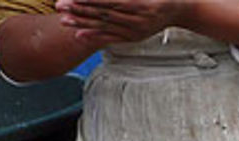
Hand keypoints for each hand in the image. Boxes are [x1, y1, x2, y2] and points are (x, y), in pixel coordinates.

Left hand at [55, 0, 182, 44]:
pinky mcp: (134, 37)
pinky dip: (95, 37)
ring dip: (82, 23)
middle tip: (60, 5)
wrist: (178, 9)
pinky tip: (80, 35)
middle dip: (79, 9)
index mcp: (139, 3)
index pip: (108, 1)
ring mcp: (135, 30)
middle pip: (103, 14)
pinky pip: (112, 38)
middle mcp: (137, 19)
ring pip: (105, 26)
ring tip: (64, 20)